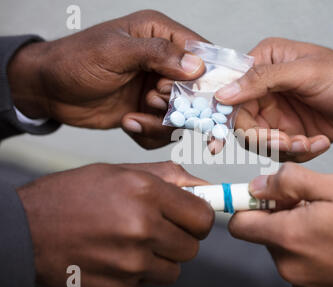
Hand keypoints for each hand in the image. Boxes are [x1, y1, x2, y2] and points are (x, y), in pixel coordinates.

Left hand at [7, 10, 205, 148]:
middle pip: (198, 90)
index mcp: (161, 35)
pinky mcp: (149, 111)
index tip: (209, 99)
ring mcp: (158, 88)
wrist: (49, 91)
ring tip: (133, 117)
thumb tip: (196, 66)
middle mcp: (165, 62)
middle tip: (152, 102)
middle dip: (181, 105)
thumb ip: (156, 54)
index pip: (202, 53)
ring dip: (161, 123)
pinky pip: (165, 130)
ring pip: (184, 115)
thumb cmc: (75, 61)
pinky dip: (149, 133)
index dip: (211, 76)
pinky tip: (128, 123)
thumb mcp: (114, 52)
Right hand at [17, 161, 213, 286]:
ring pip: (173, 269)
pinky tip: (116, 256)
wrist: (26, 228)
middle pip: (192, 247)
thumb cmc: (73, 195)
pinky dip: (138, 272)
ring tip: (133, 242)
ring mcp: (130, 262)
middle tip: (158, 229)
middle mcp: (141, 228)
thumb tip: (205, 188)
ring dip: (160, 258)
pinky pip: (147, 282)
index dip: (200, 218)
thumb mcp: (121, 171)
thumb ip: (169, 178)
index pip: (203, 217)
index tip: (192, 218)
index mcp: (146, 192)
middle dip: (180, 238)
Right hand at [215, 38, 332, 161]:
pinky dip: (300, 153)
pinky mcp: (292, 133)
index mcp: (265, 63)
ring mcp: (279, 114)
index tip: (217, 142)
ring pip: (261, 142)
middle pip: (243, 123)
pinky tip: (321, 142)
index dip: (224, 116)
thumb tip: (223, 93)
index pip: (231, 92)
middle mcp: (267, 89)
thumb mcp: (307, 72)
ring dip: (285, 148)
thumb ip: (262, 80)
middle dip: (264, 139)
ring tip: (311, 142)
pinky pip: (282, 152)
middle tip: (286, 143)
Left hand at [229, 163, 332, 286]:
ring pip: (285, 251)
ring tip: (332, 226)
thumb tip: (258, 185)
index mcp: (290, 237)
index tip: (260, 197)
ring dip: (299, 235)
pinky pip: (301, 268)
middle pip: (265, 235)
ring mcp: (304, 285)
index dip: (246, 205)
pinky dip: (312, 254)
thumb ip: (289, 183)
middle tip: (314, 207)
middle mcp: (290, 267)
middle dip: (281, 217)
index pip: (240, 224)